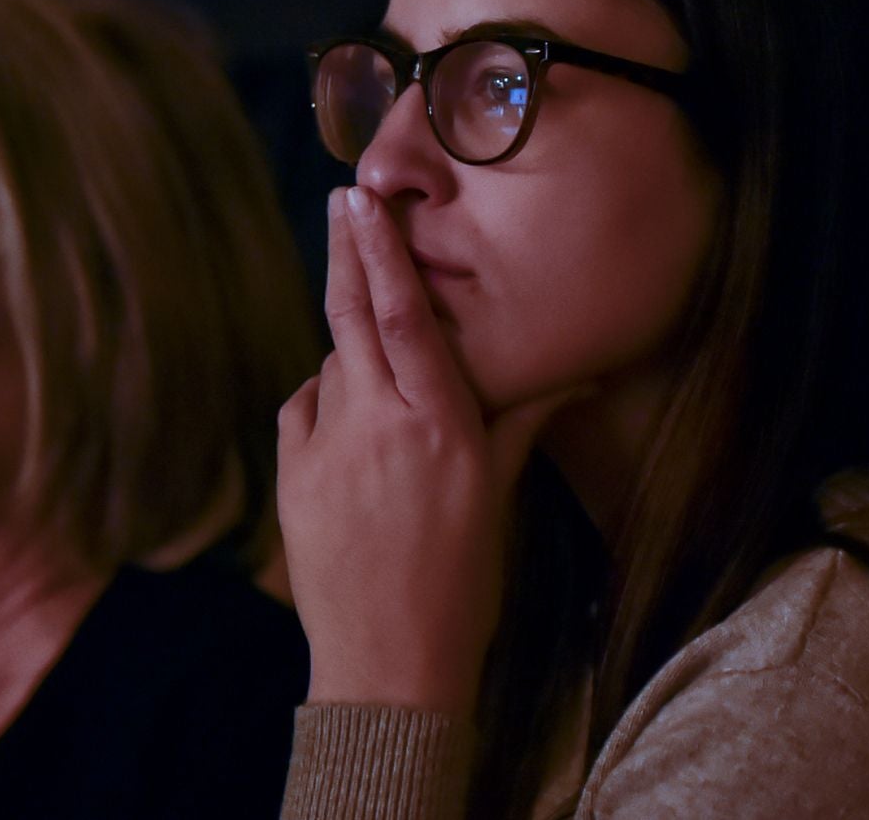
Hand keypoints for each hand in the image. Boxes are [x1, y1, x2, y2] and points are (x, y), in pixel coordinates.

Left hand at [278, 187, 565, 715]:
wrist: (390, 667)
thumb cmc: (462, 583)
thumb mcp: (499, 495)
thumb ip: (522, 422)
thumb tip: (577, 375)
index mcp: (440, 424)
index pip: (407, 315)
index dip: (383, 252)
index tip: (364, 201)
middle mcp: (380, 425)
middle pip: (354, 315)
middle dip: (348, 252)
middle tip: (343, 200)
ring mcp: (328, 450)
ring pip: (332, 366)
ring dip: (351, 358)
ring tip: (383, 395)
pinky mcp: (291, 478)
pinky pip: (303, 411)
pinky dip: (323, 403)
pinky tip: (347, 426)